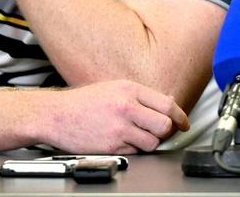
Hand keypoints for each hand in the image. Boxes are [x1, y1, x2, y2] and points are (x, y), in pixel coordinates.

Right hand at [39, 80, 189, 153]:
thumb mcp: (114, 88)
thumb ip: (140, 96)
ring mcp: (119, 128)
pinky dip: (133, 150)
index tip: (184, 124)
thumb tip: (167, 103)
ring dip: (149, 143)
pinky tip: (123, 142)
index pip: (167, 104)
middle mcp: (126, 107)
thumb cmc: (83, 102)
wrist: (55, 115)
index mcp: (130, 90)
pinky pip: (134, 152)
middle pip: (164, 125)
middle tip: (161, 133)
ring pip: (152, 142)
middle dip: (166, 132)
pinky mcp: (111, 146)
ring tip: (138, 137)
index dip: (180, 117)